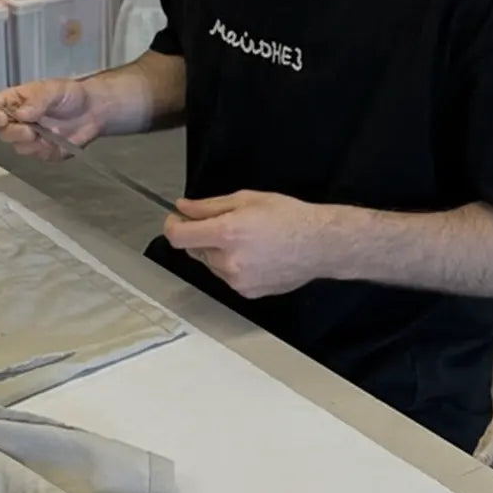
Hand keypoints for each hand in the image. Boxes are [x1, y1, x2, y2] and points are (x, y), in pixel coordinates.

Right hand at [0, 79, 101, 162]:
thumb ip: (37, 100)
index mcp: (12, 102)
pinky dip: (45, 149)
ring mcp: (27, 138)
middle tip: (31, 129)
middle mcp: (15, 121)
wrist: (93, 112)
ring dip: (32, 142)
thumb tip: (21, 113)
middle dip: (15, 132)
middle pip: (1, 133)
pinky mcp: (40, 152)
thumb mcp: (53, 89)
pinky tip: (55, 140)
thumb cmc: (70, 95)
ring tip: (48, 131)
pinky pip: (35, 156)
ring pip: (17, 147)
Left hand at [163, 190, 327, 299]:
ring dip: (217, 252)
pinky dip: (231, 266)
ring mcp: (237, 281)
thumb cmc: (289, 217)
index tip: (176, 220)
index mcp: (227, 233)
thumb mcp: (247, 199)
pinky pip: (226, 277)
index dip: (172, 226)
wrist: (319, 244)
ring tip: (246, 239)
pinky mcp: (246, 292)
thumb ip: (209, 206)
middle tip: (223, 223)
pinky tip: (254, 255)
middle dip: (201, 236)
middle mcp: (229, 261)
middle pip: (194, 250)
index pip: (179, 237)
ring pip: (210, 264)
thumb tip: (184, 208)